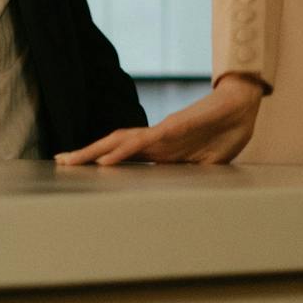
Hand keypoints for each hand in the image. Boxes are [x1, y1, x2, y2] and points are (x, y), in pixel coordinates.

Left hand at [56, 72, 264, 168]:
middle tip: (59, 162)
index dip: (100, 161)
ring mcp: (164, 133)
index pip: (124, 156)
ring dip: (95, 151)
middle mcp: (156, 140)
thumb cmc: (226, 132)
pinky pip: (144, 141)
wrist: (244, 104)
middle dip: (86, 155)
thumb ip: (189, 177)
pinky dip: (124, 151)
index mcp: (162, 150)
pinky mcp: (175, 128)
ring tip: (72, 161)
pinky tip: (107, 159)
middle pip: (113, 146)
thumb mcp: (207, 165)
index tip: (77, 170)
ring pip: (121, 142)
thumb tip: (180, 197)